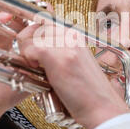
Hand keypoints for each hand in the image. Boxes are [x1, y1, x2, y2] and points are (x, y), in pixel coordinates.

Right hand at [0, 0, 43, 128]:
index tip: (50, 11)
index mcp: (18, 34)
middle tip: (37, 5)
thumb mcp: (35, 72)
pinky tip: (7, 16)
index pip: (29, 10)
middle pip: (13, 1)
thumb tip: (67, 45)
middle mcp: (2, 30)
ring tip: (23, 4)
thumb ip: (47, 57)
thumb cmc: (9, 89)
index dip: (40, 7)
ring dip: (11, 1)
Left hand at [15, 22, 129, 128]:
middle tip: (32, 58)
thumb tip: (38, 51)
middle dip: (28, 41)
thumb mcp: (76, 65)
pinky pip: (30, 48)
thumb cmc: (89, 93)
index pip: (47, 21)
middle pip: (37, 25)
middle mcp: (71, 35)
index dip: (35, 33)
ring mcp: (64, 44)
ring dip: (26, 50)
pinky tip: (37, 70)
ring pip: (31, 36)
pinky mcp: (55, 56)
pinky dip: (27, 59)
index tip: (33, 47)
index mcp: (77, 36)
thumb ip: (60, 53)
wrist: (102, 107)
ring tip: (34, 65)